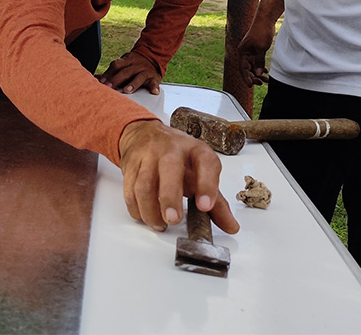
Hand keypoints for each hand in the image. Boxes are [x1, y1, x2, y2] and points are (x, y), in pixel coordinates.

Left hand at [98, 51, 162, 94]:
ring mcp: (145, 71)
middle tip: (109, 87)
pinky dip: (154, 86)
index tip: (101, 82)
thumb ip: (111, 72)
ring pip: (139, 77)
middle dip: (116, 80)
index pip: (116, 66)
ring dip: (133, 84)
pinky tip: (154, 91)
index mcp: (126, 61)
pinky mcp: (154, 77)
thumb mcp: (123, 64)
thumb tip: (96, 77)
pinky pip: (154, 82)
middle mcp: (135, 65)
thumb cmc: (133, 64)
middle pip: (125, 72)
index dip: (108, 74)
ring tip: (127, 90)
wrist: (152, 56)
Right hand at [117, 119, 239, 233]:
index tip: (205, 206)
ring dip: (151, 209)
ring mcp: (148, 155)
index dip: (207, 185)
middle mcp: (172, 149)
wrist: (145, 134)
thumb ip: (216, 202)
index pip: (206, 163)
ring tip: (160, 224)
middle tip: (173, 219)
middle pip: (169, 169)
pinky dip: (136, 208)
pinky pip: (130, 190)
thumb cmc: (179, 157)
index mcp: (196, 151)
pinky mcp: (130, 164)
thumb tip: (231, 226)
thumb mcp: (201, 173)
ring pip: (145, 184)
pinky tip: (145, 216)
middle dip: (170, 197)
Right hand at [238, 21, 273, 86]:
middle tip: (261, 83)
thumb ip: (259, 61)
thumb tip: (257, 73)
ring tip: (265, 80)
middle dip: (253, 76)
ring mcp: (250, 51)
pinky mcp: (256, 49)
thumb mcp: (261, 48)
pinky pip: (256, 61)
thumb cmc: (261, 31)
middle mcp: (245, 52)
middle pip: (247, 68)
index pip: (242, 68)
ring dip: (258, 73)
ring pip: (252, 66)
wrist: (265, 20)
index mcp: (242, 51)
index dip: (246, 77)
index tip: (251, 85)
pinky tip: (265, 71)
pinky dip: (260, 67)